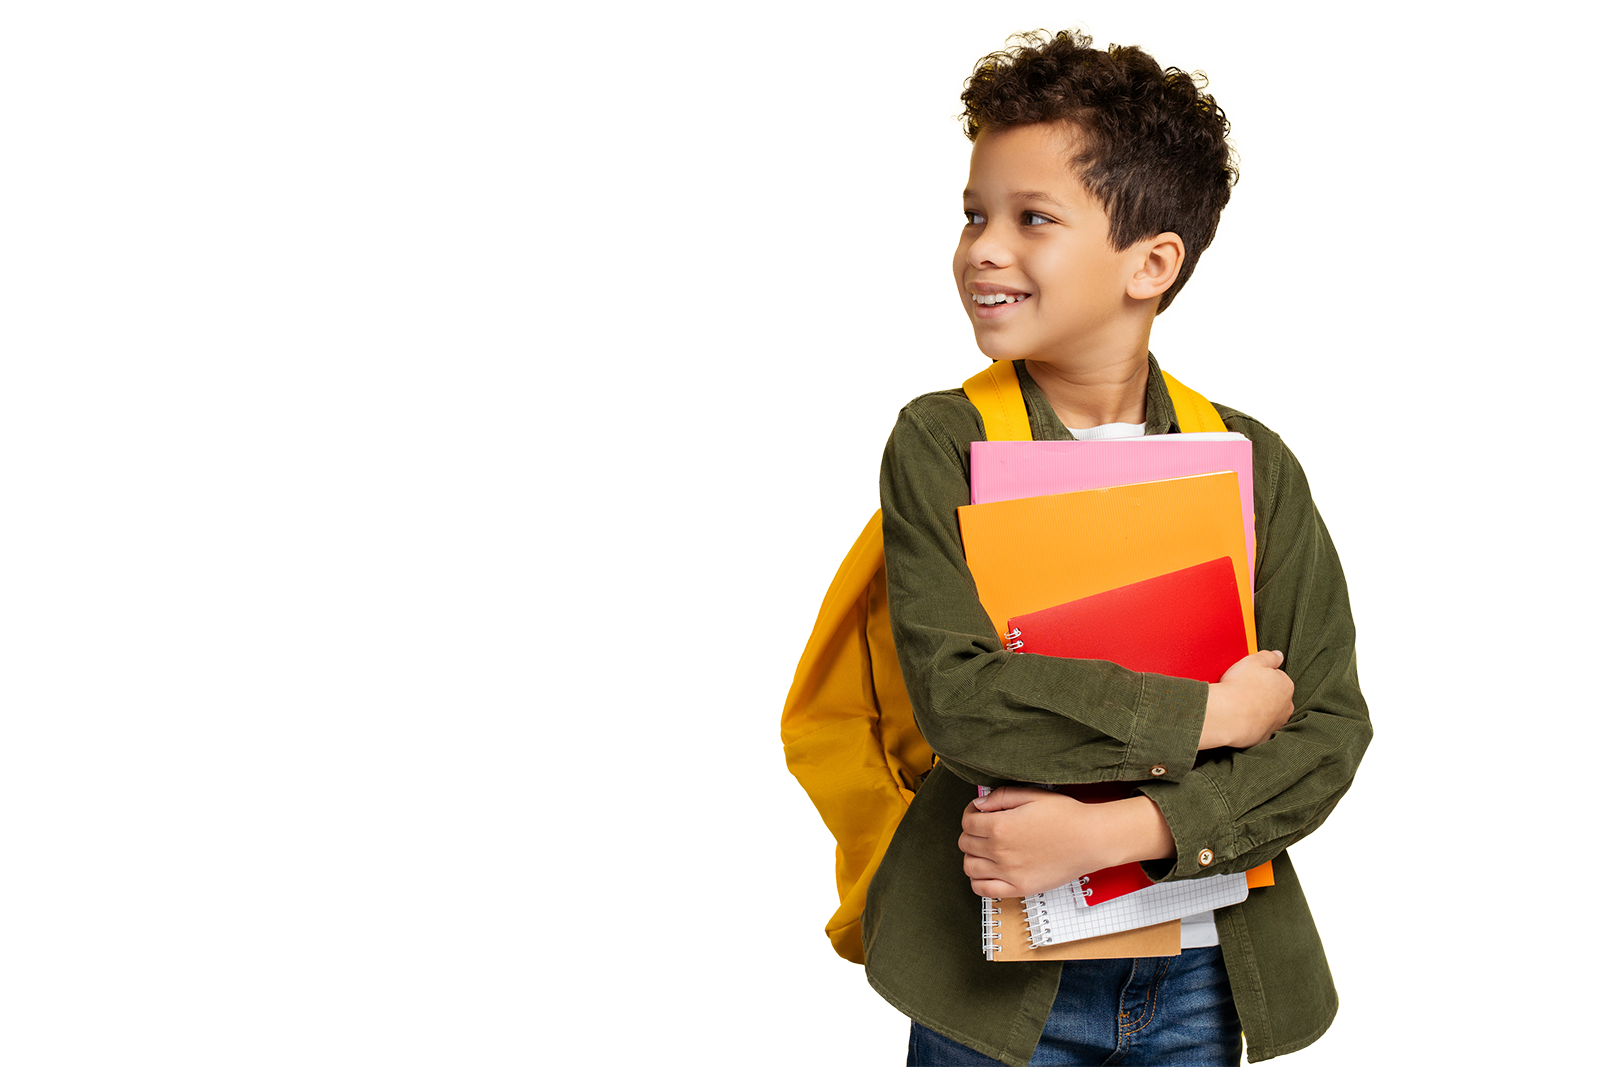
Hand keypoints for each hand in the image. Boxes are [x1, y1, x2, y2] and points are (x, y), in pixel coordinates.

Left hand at [960, 787, 1143, 897]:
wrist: (1091, 840)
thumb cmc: (1066, 816)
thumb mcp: (1032, 795)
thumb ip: (1001, 797)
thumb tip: (979, 804)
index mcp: (1000, 826)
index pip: (967, 822)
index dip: (971, 814)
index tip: (980, 813)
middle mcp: (999, 851)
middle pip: (965, 843)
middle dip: (972, 833)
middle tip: (986, 829)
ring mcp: (1008, 873)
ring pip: (969, 867)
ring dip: (973, 856)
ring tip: (987, 850)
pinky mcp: (1019, 888)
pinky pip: (983, 890)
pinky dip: (978, 881)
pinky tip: (989, 871)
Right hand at [1200, 649, 1295, 749]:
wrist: (1226, 715)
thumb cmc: (1239, 687)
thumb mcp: (1254, 661)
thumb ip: (1269, 656)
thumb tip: (1278, 655)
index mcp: (1285, 685)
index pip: (1278, 677)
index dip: (1262, 676)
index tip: (1250, 677)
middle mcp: (1286, 706)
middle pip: (1275, 696)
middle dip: (1263, 694)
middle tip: (1244, 690)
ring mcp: (1276, 723)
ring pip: (1268, 713)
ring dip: (1258, 710)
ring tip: (1240, 705)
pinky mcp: (1264, 737)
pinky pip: (1259, 728)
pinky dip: (1251, 724)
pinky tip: (1240, 718)